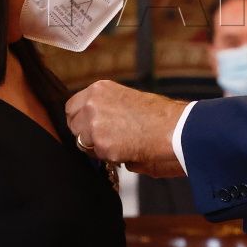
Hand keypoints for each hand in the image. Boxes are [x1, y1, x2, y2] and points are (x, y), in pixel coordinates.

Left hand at [65, 81, 186, 178]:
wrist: (175, 128)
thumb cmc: (160, 116)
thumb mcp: (128, 99)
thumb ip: (107, 108)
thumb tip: (95, 124)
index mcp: (99, 89)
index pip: (72, 106)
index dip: (80, 119)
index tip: (87, 127)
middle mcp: (92, 104)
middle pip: (73, 125)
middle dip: (85, 134)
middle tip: (105, 139)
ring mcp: (94, 125)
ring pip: (82, 142)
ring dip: (97, 147)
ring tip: (121, 144)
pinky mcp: (101, 145)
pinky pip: (98, 156)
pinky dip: (110, 157)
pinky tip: (128, 150)